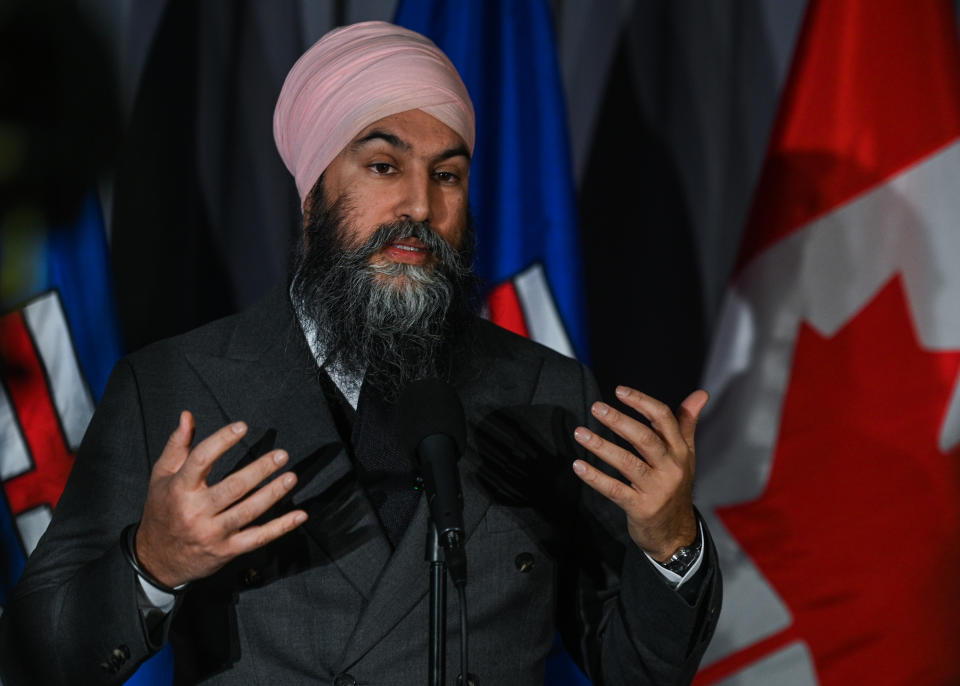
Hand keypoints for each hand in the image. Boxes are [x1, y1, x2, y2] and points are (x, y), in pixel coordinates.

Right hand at [135, 411, 307, 586]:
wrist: (156, 559)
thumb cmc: (162, 510)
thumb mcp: (161, 476)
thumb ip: (177, 445)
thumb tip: (187, 415)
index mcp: (179, 489)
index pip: (201, 459)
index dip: (222, 440)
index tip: (243, 426)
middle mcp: (196, 511)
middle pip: (233, 487)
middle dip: (260, 470)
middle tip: (281, 455)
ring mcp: (213, 533)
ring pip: (249, 511)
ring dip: (273, 493)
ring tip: (291, 477)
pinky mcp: (227, 550)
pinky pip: (258, 538)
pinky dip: (281, 527)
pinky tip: (300, 515)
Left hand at [571, 386, 707, 560]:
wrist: (676, 534)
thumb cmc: (675, 486)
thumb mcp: (686, 455)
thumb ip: (687, 423)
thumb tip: (700, 393)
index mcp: (681, 451)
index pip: (664, 419)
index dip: (641, 402)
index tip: (619, 390)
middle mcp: (671, 468)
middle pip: (645, 438)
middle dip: (619, 421)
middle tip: (596, 407)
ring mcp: (657, 489)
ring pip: (627, 462)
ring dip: (601, 446)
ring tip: (579, 432)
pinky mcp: (641, 508)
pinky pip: (615, 489)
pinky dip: (595, 477)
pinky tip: (578, 465)